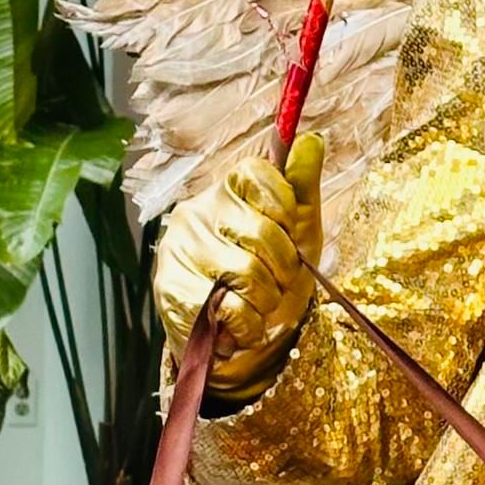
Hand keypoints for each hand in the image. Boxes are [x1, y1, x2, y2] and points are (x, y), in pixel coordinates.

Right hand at [153, 136, 323, 399]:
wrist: (242, 345)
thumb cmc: (272, 281)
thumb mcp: (299, 233)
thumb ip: (302, 188)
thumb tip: (313, 138)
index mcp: (226, 192)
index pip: (257, 173)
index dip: (283, 209)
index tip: (288, 234)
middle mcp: (196, 213)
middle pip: (261, 229)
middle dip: (283, 267)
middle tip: (275, 283)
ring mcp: (179, 250)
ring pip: (247, 271)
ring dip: (266, 301)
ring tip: (256, 306)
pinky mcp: (171, 289)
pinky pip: (229, 306)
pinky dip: (246, 324)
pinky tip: (238, 325)